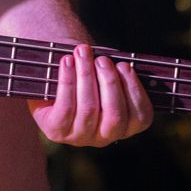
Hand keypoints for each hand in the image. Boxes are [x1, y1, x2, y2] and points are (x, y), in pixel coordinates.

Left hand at [28, 42, 153, 146]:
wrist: (50, 78)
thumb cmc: (84, 73)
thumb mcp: (104, 73)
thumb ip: (117, 71)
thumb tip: (122, 63)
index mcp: (124, 126)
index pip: (140, 117)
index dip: (134, 90)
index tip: (124, 65)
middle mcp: (103, 137)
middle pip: (115, 115)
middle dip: (109, 83)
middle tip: (102, 59)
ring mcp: (79, 137)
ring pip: (89, 110)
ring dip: (86, 76)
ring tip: (82, 53)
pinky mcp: (56, 131)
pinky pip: (65, 108)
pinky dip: (67, 82)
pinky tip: (67, 62)